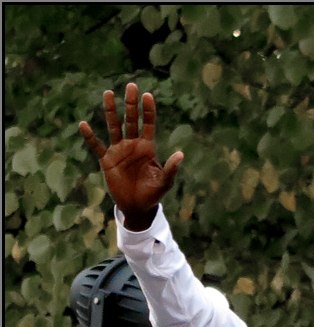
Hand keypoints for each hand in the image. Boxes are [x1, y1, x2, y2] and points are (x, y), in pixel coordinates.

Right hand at [79, 83, 182, 230]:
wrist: (138, 206)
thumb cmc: (153, 193)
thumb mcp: (164, 182)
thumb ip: (171, 168)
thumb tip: (181, 154)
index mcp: (147, 147)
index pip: (148, 124)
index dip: (148, 110)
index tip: (147, 96)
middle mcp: (132, 144)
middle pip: (131, 119)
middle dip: (131, 104)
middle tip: (132, 86)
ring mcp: (119, 150)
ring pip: (114, 126)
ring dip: (110, 110)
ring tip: (108, 93)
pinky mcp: (107, 160)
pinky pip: (96, 146)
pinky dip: (90, 136)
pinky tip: (84, 125)